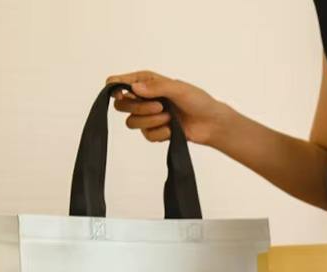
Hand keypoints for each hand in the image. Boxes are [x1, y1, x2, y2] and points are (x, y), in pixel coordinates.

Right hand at [105, 70, 228, 144]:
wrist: (211, 124)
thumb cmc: (198, 101)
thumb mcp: (178, 89)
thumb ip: (156, 87)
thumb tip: (134, 88)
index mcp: (146, 82)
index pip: (120, 83)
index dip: (115, 88)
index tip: (121, 94)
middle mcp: (144, 98)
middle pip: (122, 106)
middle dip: (139, 108)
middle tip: (160, 107)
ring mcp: (148, 116)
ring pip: (132, 122)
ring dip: (151, 121)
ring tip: (169, 118)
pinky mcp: (155, 131)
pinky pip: (146, 136)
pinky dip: (160, 133)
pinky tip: (172, 130)